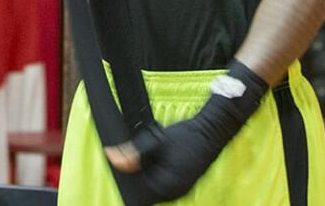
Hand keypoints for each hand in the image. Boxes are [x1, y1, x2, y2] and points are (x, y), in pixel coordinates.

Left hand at [104, 60, 266, 199]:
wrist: (211, 132)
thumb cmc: (187, 136)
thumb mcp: (155, 141)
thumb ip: (133, 154)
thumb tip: (113, 158)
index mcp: (167, 187)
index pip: (138, 193)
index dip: (127, 178)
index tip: (123, 161)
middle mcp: (175, 193)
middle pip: (145, 191)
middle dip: (137, 174)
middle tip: (135, 155)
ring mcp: (180, 190)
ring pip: (153, 186)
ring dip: (147, 172)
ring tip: (152, 154)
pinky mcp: (182, 184)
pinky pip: (163, 183)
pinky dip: (157, 171)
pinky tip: (159, 158)